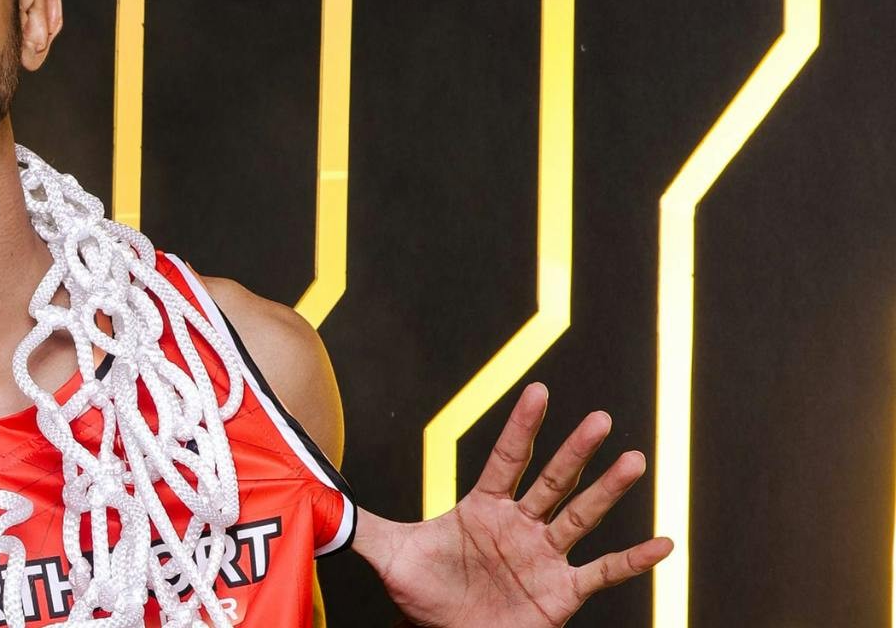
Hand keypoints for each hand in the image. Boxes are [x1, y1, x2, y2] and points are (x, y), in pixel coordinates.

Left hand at [352, 382, 671, 626]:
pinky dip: (633, 560)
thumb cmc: (424, 594)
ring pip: (580, 516)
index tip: (539, 390)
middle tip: (599, 417)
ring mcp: (544, 555)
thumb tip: (320, 497)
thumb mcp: (390, 554)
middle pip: (550, 480)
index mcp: (483, 507)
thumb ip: (362, 522)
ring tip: (634, 461)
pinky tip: (663, 543)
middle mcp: (520, 524)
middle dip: (573, 451)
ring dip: (608, 492)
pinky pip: (602, 571)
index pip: (506, 458)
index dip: (521, 426)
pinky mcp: (561, 592)